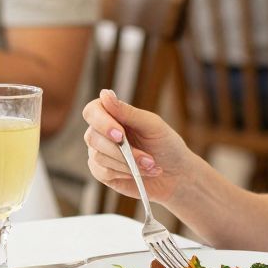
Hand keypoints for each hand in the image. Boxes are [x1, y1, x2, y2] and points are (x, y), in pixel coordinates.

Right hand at [82, 89, 193, 203]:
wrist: (175, 173)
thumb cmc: (165, 144)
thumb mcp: (152, 125)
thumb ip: (128, 112)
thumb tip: (105, 94)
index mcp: (112, 115)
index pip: (92, 111)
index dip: (102, 122)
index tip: (120, 134)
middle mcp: (101, 132)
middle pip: (93, 137)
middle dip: (121, 150)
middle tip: (147, 158)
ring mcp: (99, 153)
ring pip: (99, 157)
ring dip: (128, 164)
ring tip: (151, 165)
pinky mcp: (102, 172)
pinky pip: (103, 172)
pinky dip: (125, 173)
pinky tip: (140, 174)